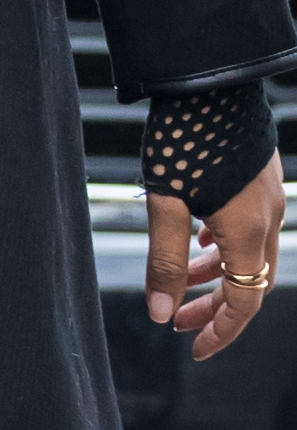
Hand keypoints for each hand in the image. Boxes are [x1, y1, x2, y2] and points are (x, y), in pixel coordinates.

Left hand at [146, 153, 284, 361]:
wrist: (210, 79)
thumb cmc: (183, 137)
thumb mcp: (165, 203)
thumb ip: (164, 260)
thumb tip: (161, 314)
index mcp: (248, 232)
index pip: (244, 302)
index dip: (221, 331)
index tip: (194, 350)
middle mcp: (269, 218)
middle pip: (249, 282)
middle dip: (215, 307)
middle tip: (179, 323)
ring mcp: (268, 197)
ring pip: (247, 254)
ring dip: (215, 274)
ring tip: (180, 283)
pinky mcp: (260, 179)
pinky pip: (248, 228)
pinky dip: (223, 245)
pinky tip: (200, 241)